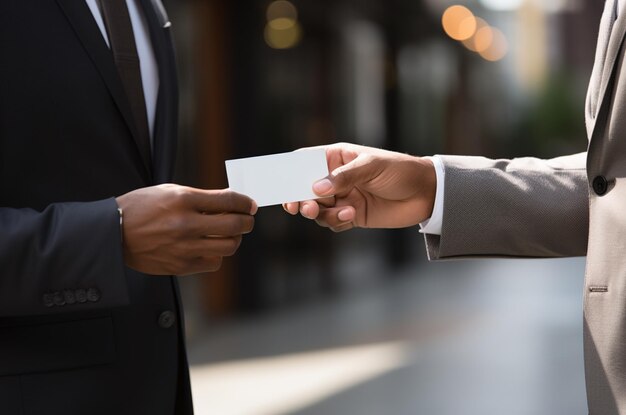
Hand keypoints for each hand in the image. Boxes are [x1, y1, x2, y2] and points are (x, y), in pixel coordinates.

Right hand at [116, 184, 255, 275]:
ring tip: (228, 234)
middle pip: (234, 226)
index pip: (227, 200)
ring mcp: (184, 247)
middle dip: (247, 222)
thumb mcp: (169, 191)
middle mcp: (185, 224)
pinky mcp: (180, 266)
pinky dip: (217, 255)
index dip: (245, 202)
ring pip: (228, 246)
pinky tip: (210, 247)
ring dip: (234, 239)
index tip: (250, 204)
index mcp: (183, 200)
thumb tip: (230, 201)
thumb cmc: (141, 208)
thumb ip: (200, 197)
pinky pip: (213, 263)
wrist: (113, 233)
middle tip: (246, 220)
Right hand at [284, 143, 435, 231]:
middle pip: (304, 189)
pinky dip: (337, 223)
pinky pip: (332, 223)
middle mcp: (335, 178)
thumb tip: (316, 188)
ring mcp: (342, 197)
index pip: (304, 163)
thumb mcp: (371, 167)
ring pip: (317, 210)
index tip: (284, 188)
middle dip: (301, 200)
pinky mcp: (351, 215)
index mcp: (335, 158)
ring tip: (343, 212)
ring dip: (323, 214)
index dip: (290, 174)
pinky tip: (352, 217)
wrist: (426, 194)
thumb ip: (343, 177)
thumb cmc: (400, 170)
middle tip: (303, 208)